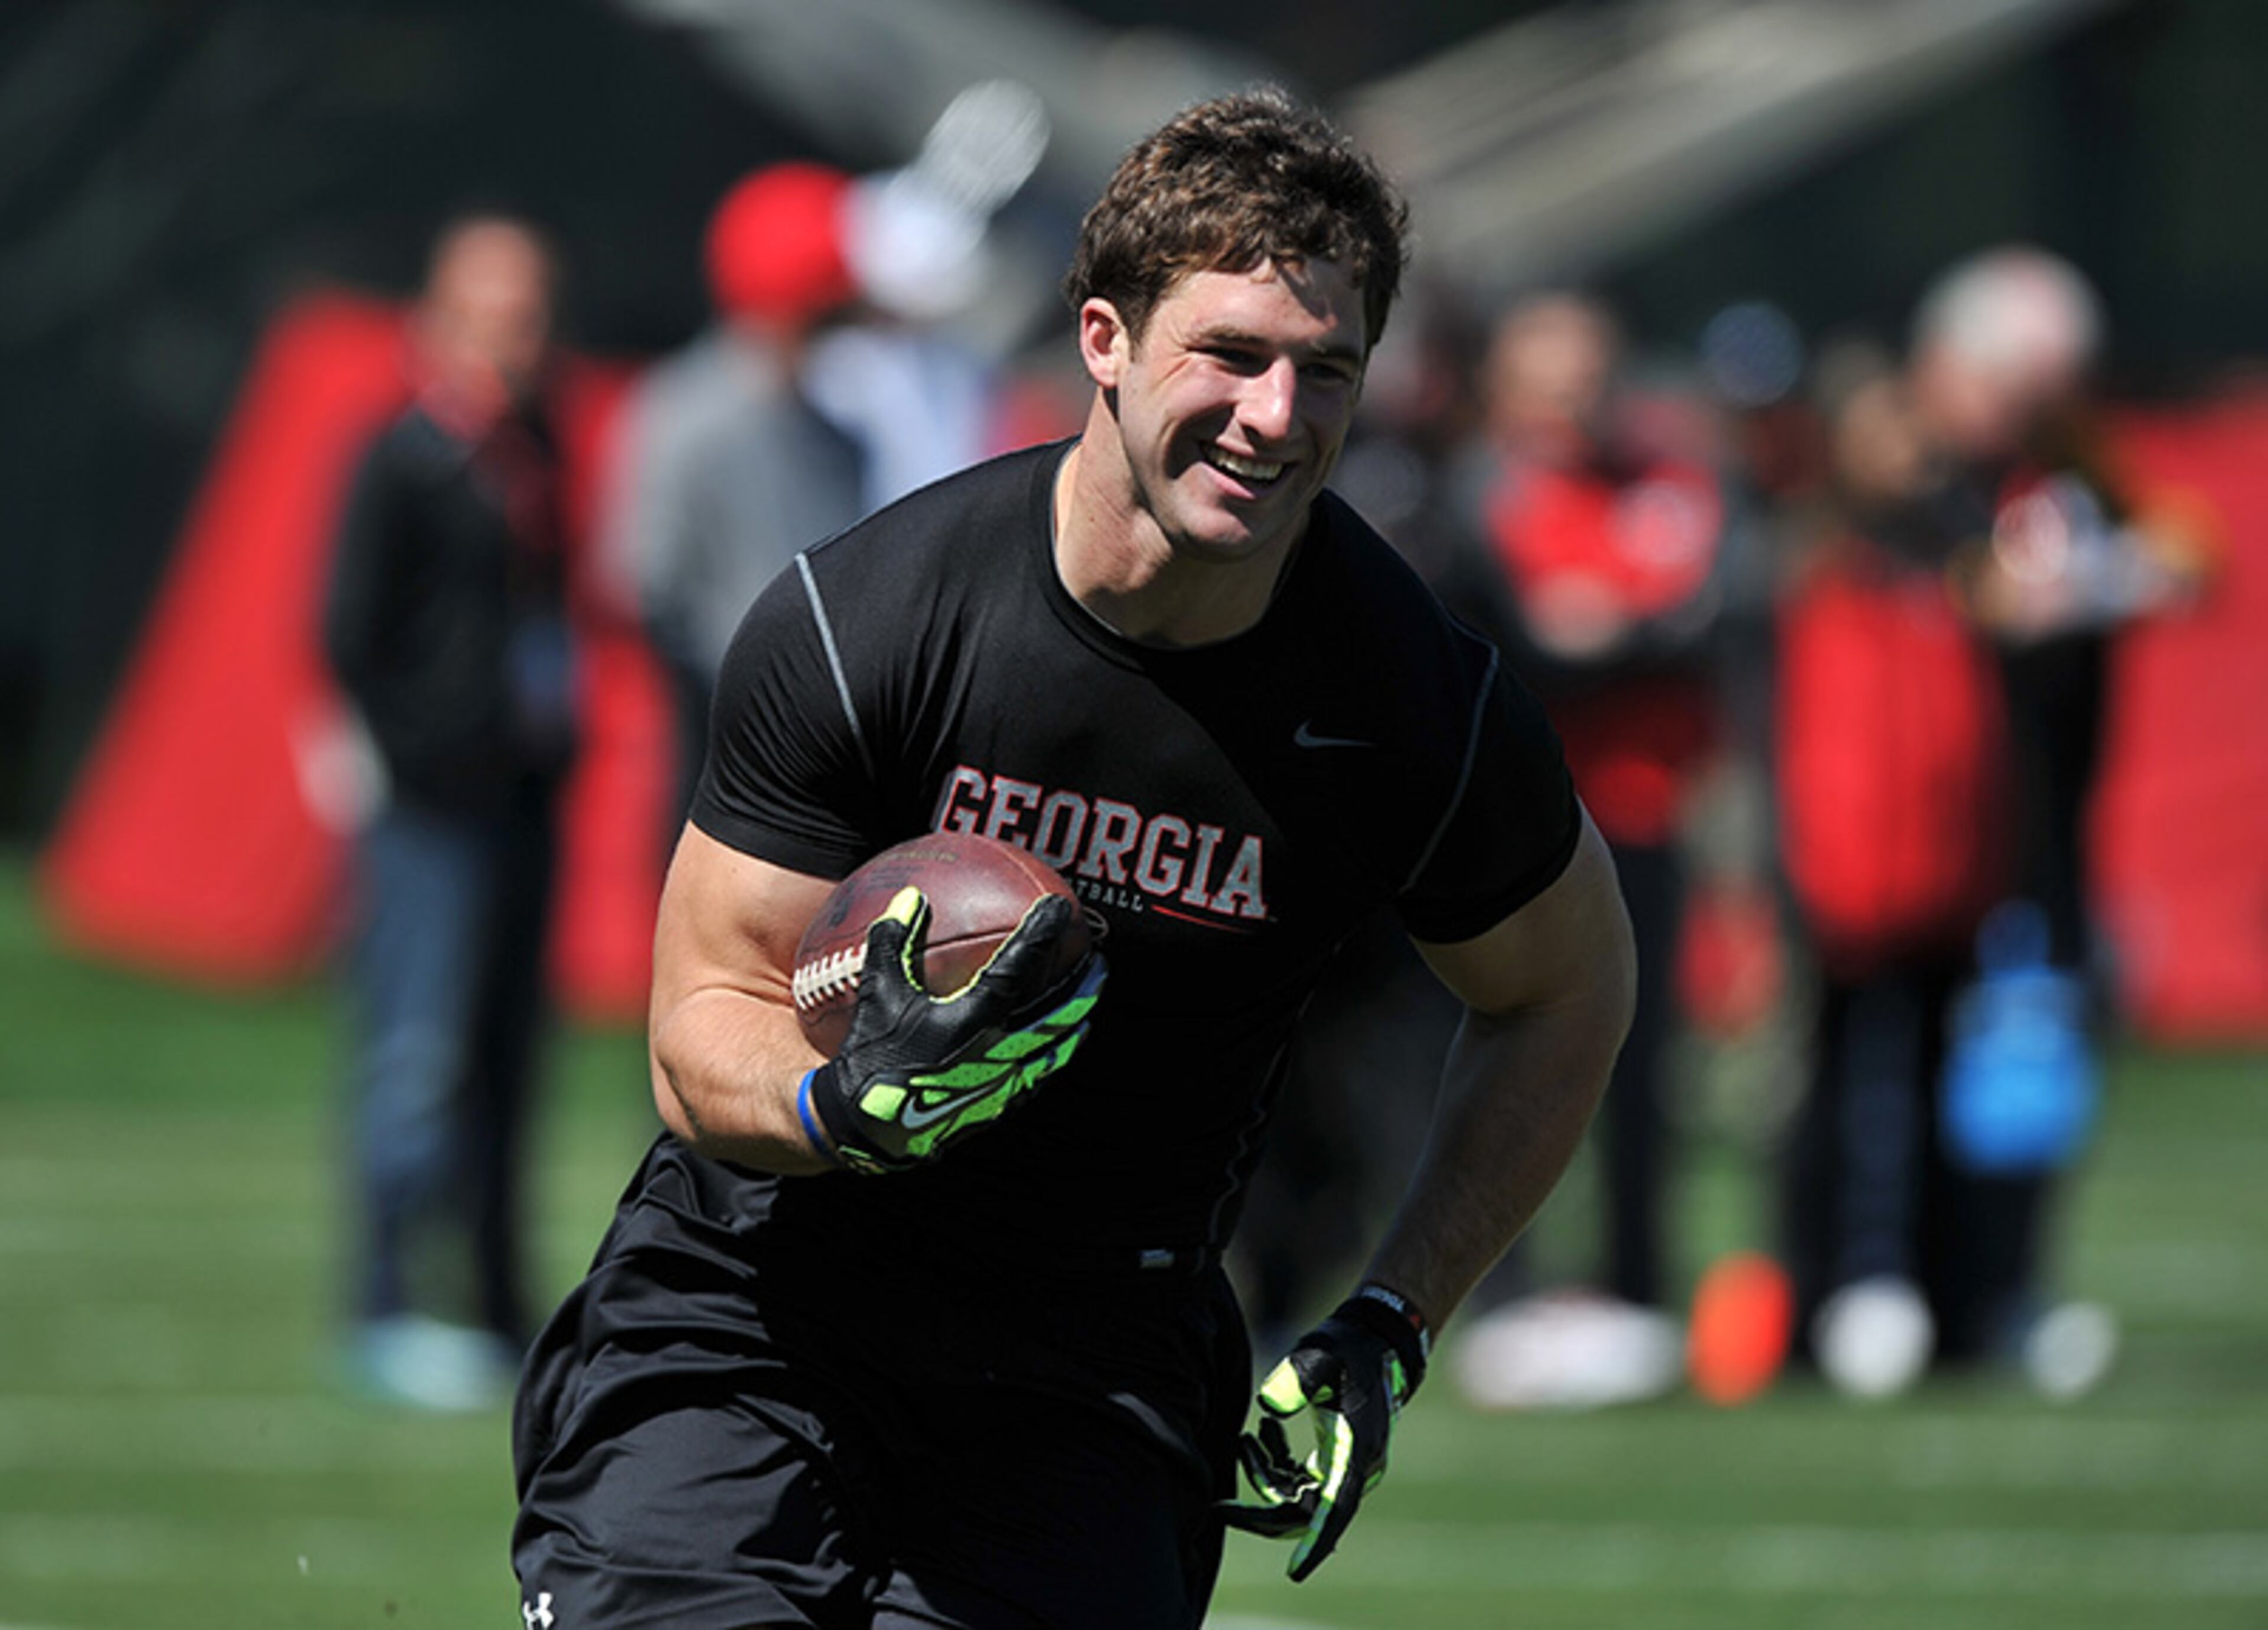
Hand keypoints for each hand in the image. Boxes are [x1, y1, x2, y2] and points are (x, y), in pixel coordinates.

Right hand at [798, 887, 1102, 1173]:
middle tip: (1100, 961)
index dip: (1042, 934)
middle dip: (1083, 986)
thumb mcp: (877, 996)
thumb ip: (893, 943)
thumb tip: (911, 896)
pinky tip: (1052, 1053)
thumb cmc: (873, 1058)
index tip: (1060, 908)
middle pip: (1058, 1013)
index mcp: (975, 1019)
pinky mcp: (998, 1106)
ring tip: (1087, 1008)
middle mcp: (999, 1051)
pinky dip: (1052, 1057)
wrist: (870, 1129)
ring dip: (1074, 1023)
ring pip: (1055, 1049)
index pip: (1020, 966)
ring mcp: (1004, 1083)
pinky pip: (1037, 1076)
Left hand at [1221, 1284, 1428, 1580]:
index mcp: (1357, 1451)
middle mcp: (1355, 1469)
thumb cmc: (1350, 1347)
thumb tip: (1269, 1406)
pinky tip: (1262, 1430)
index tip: (1295, 1571)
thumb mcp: (1324, 1354)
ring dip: (1264, 1477)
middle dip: (1262, 1514)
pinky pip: (1299, 1480)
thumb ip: (1299, 1377)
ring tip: (1243, 1440)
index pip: (1337, 1509)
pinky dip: (1275, 1464)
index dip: (1315, 1541)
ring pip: (1298, 1497)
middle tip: (1218, 1509)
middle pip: (1307, 1513)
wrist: (1377, 1342)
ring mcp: (1345, 1467)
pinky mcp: (1335, 1459)